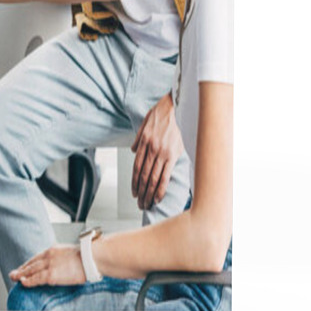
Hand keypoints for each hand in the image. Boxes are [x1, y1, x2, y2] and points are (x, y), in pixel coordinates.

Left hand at [8, 244, 86, 287]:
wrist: (90, 257)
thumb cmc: (87, 256)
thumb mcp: (71, 252)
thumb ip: (63, 257)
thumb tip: (64, 264)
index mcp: (54, 249)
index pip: (37, 257)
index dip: (29, 263)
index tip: (24, 267)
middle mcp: (49, 256)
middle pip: (32, 263)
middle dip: (22, 269)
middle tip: (14, 273)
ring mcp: (49, 265)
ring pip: (31, 270)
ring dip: (21, 275)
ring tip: (14, 278)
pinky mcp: (51, 275)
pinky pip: (36, 279)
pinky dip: (29, 281)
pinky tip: (23, 283)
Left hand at [131, 93, 184, 210]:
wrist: (176, 105)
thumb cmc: (162, 113)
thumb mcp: (144, 123)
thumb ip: (138, 138)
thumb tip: (133, 150)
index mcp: (144, 142)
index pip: (136, 168)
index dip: (134, 182)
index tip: (134, 193)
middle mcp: (151, 149)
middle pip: (143, 176)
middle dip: (140, 192)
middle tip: (139, 204)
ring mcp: (162, 153)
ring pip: (152, 178)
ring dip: (148, 194)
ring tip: (147, 204)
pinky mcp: (173, 155)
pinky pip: (165, 176)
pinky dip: (160, 188)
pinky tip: (157, 197)